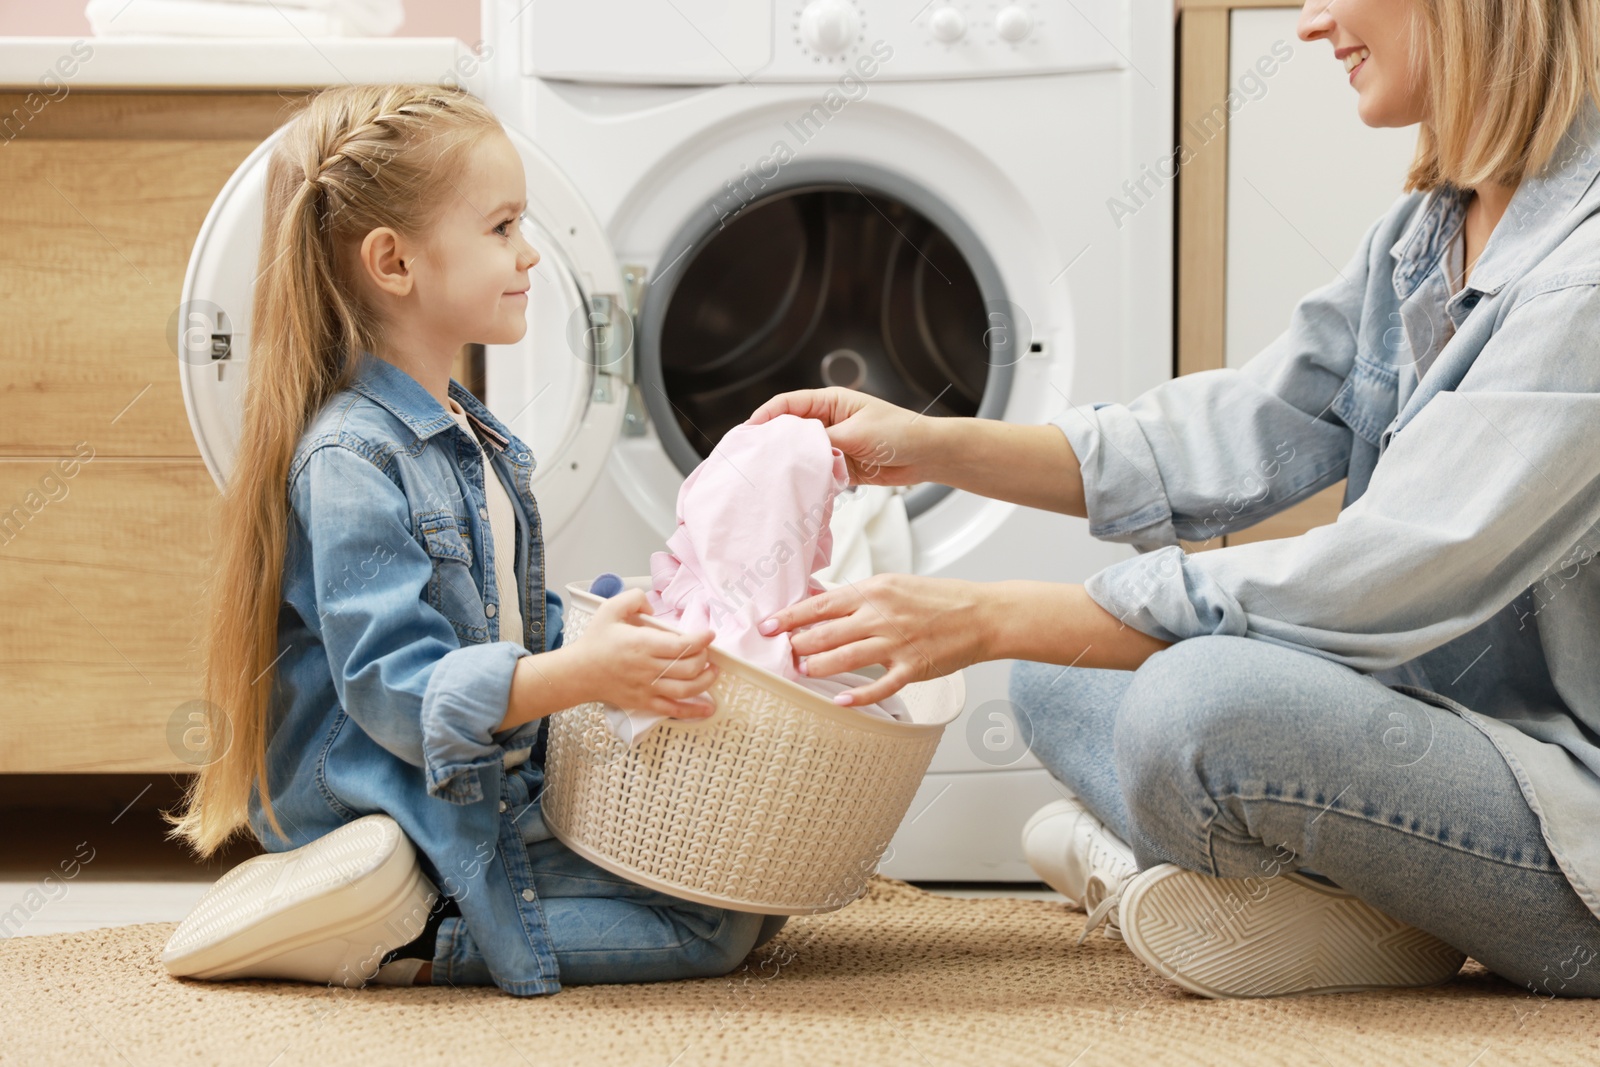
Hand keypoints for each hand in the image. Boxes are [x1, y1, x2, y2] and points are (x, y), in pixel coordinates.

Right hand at [575, 589, 718, 717]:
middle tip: (707, 651)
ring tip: (713, 671)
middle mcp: (648, 668)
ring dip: (706, 681)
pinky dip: (693, 711)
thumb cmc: (596, 641)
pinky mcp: (645, 702)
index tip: (709, 634)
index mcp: (643, 644)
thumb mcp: (610, 609)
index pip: (681, 645)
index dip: (701, 640)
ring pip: (686, 689)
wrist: (578, 672)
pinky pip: (673, 710)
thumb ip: (633, 598)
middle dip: (705, 658)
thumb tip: (653, 605)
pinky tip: (708, 709)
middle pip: (689, 667)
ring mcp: (647, 688)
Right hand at [745, 386, 946, 487]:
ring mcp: (833, 444)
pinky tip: (797, 487)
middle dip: (772, 442)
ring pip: (801, 453)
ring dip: (790, 463)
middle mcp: (827, 421)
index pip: (789, 404)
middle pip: (790, 430)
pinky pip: (816, 472)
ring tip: (770, 474)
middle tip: (753, 457)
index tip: (750, 430)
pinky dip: (807, 479)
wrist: (926, 455)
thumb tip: (795, 450)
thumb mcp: (857, 433)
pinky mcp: (840, 466)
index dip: (766, 415)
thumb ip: (824, 442)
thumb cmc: (899, 432)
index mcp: (830, 401)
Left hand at [757, 573, 989, 706]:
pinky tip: (840, 701)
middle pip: (825, 633)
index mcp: (873, 591)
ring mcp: (896, 643)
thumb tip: (817, 601)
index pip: (820, 604)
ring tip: (803, 671)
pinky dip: (857, 696)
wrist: (980, 614)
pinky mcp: (911, 667)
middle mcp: (881, 615)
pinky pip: (879, 686)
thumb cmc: (937, 599)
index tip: (766, 626)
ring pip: (844, 658)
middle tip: (782, 654)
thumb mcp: (892, 584)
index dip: (789, 617)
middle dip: (797, 645)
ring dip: (817, 667)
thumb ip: (855, 597)